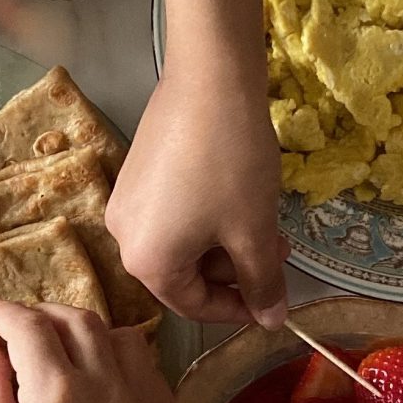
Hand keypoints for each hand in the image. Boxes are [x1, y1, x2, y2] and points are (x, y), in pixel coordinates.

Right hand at [0, 301, 189, 402]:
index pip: (31, 326)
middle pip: (79, 321)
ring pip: (123, 338)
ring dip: (90, 335)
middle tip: (23, 329)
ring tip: (66, 354)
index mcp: (57, 394)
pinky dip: (123, 367)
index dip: (6, 312)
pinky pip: (149, 373)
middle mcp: (110, 388)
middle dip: (46, 315)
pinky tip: (100, 389)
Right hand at [107, 65, 286, 328]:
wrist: (209, 80)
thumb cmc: (231, 165)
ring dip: (224, 240)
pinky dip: (205, 215)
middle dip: (236, 268)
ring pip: (181, 241)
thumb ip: (262, 283)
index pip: (195, 307)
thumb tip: (271, 322)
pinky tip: (236, 191)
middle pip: (185, 274)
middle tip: (279, 248)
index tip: (275, 299)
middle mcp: (123, 236)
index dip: (239, 308)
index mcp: (147, 262)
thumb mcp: (254, 231)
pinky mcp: (135, 172)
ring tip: (264, 217)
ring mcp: (125, 201)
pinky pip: (171, 212)